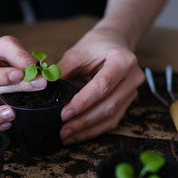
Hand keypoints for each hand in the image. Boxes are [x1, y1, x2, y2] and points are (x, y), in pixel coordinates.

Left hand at [58, 27, 144, 143]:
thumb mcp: (77, 52)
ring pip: (111, 117)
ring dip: (88, 130)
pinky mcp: (127, 102)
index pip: (103, 85)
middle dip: (84, 121)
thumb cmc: (96, 45)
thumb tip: (45, 89)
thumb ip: (62, 70)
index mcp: (123, 61)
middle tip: (63, 130)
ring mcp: (132, 92)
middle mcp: (132, 78)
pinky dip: (94, 130)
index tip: (64, 113)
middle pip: (109, 105)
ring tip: (67, 136)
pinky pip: (112, 121)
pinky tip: (78, 134)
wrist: (115, 41)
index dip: (83, 102)